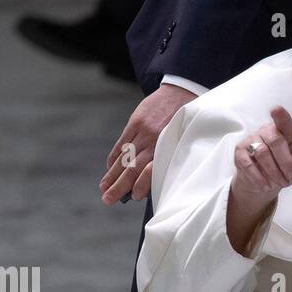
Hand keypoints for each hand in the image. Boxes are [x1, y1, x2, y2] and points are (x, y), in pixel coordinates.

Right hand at [100, 83, 196, 204]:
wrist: (183, 91)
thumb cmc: (187, 123)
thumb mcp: (184, 141)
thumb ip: (169, 158)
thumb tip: (153, 180)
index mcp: (170, 147)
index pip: (151, 170)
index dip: (141, 184)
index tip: (134, 196)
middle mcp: (155, 140)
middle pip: (133, 167)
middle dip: (119, 186)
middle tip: (108, 199)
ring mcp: (143, 130)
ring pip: (125, 157)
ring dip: (112, 174)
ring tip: (104, 188)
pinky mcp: (136, 121)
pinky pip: (122, 143)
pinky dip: (114, 157)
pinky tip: (109, 169)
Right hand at [227, 106, 291, 251]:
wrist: (257, 188)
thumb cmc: (278, 173)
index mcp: (282, 135)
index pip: (284, 123)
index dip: (281, 117)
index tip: (276, 110)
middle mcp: (265, 133)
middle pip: (276, 140)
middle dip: (284, 162)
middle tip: (286, 179)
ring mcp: (250, 142)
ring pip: (262, 153)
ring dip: (271, 172)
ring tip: (274, 183)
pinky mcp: (238, 154)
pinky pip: (248, 164)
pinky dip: (257, 177)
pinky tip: (261, 184)